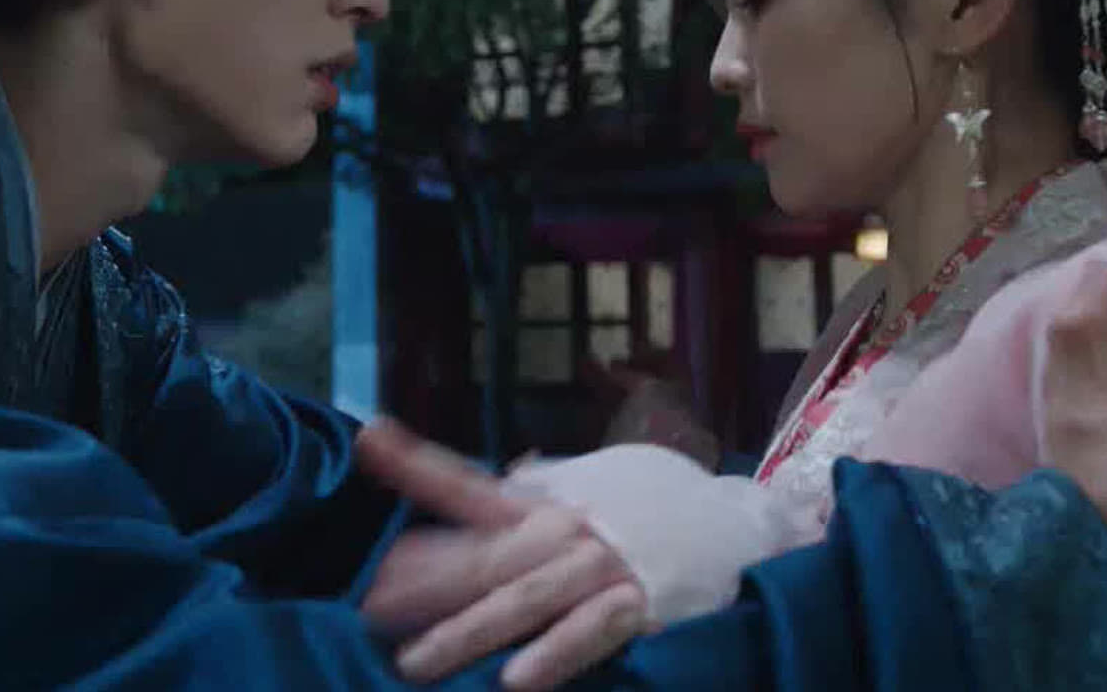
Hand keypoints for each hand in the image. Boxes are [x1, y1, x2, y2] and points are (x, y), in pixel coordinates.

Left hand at [355, 419, 646, 689]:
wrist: (744, 521)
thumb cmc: (658, 505)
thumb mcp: (595, 483)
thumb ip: (542, 485)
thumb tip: (506, 468)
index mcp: (544, 502)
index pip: (469, 482)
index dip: (416, 463)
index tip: (368, 439)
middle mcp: (566, 528)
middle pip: (480, 556)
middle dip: (420, 586)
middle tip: (363, 613)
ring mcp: (603, 565)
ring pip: (526, 600)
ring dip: (469, 633)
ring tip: (414, 664)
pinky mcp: (641, 603)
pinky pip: (591, 631)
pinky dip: (555, 655)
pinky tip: (515, 682)